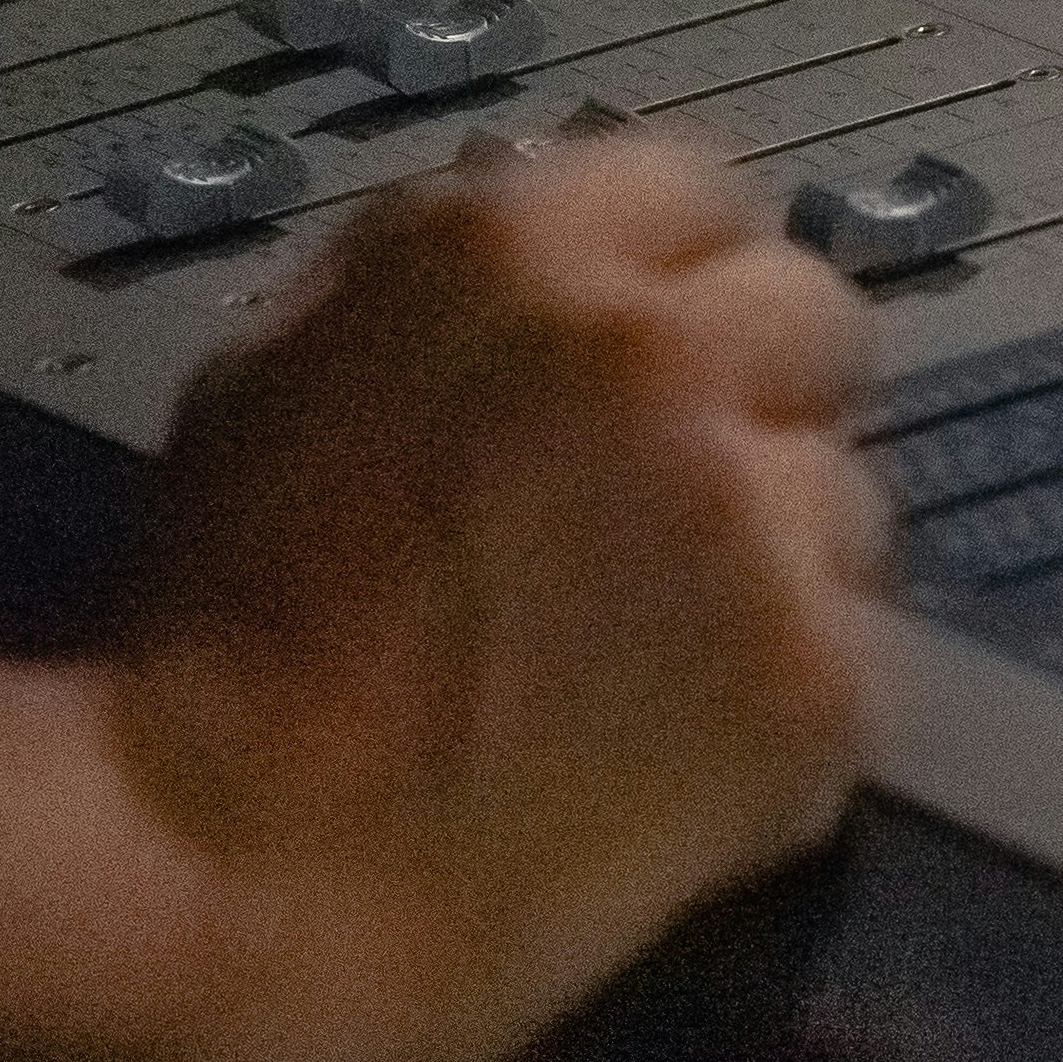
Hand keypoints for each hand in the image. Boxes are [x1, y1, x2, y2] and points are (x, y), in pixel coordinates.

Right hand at [97, 135, 892, 1061]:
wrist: (216, 867)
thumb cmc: (210, 635)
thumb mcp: (281, 382)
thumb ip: (440, 301)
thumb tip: (550, 275)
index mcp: (521, 251)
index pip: (695, 194)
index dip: (674, 291)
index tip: (645, 374)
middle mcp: (663, 349)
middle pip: (812, 323)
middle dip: (756, 408)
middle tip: (666, 524)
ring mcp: (753, 511)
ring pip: (846, 508)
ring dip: (777, 574)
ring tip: (655, 678)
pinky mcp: (813, 673)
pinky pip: (852, 671)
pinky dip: (781, 727)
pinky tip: (676, 784)